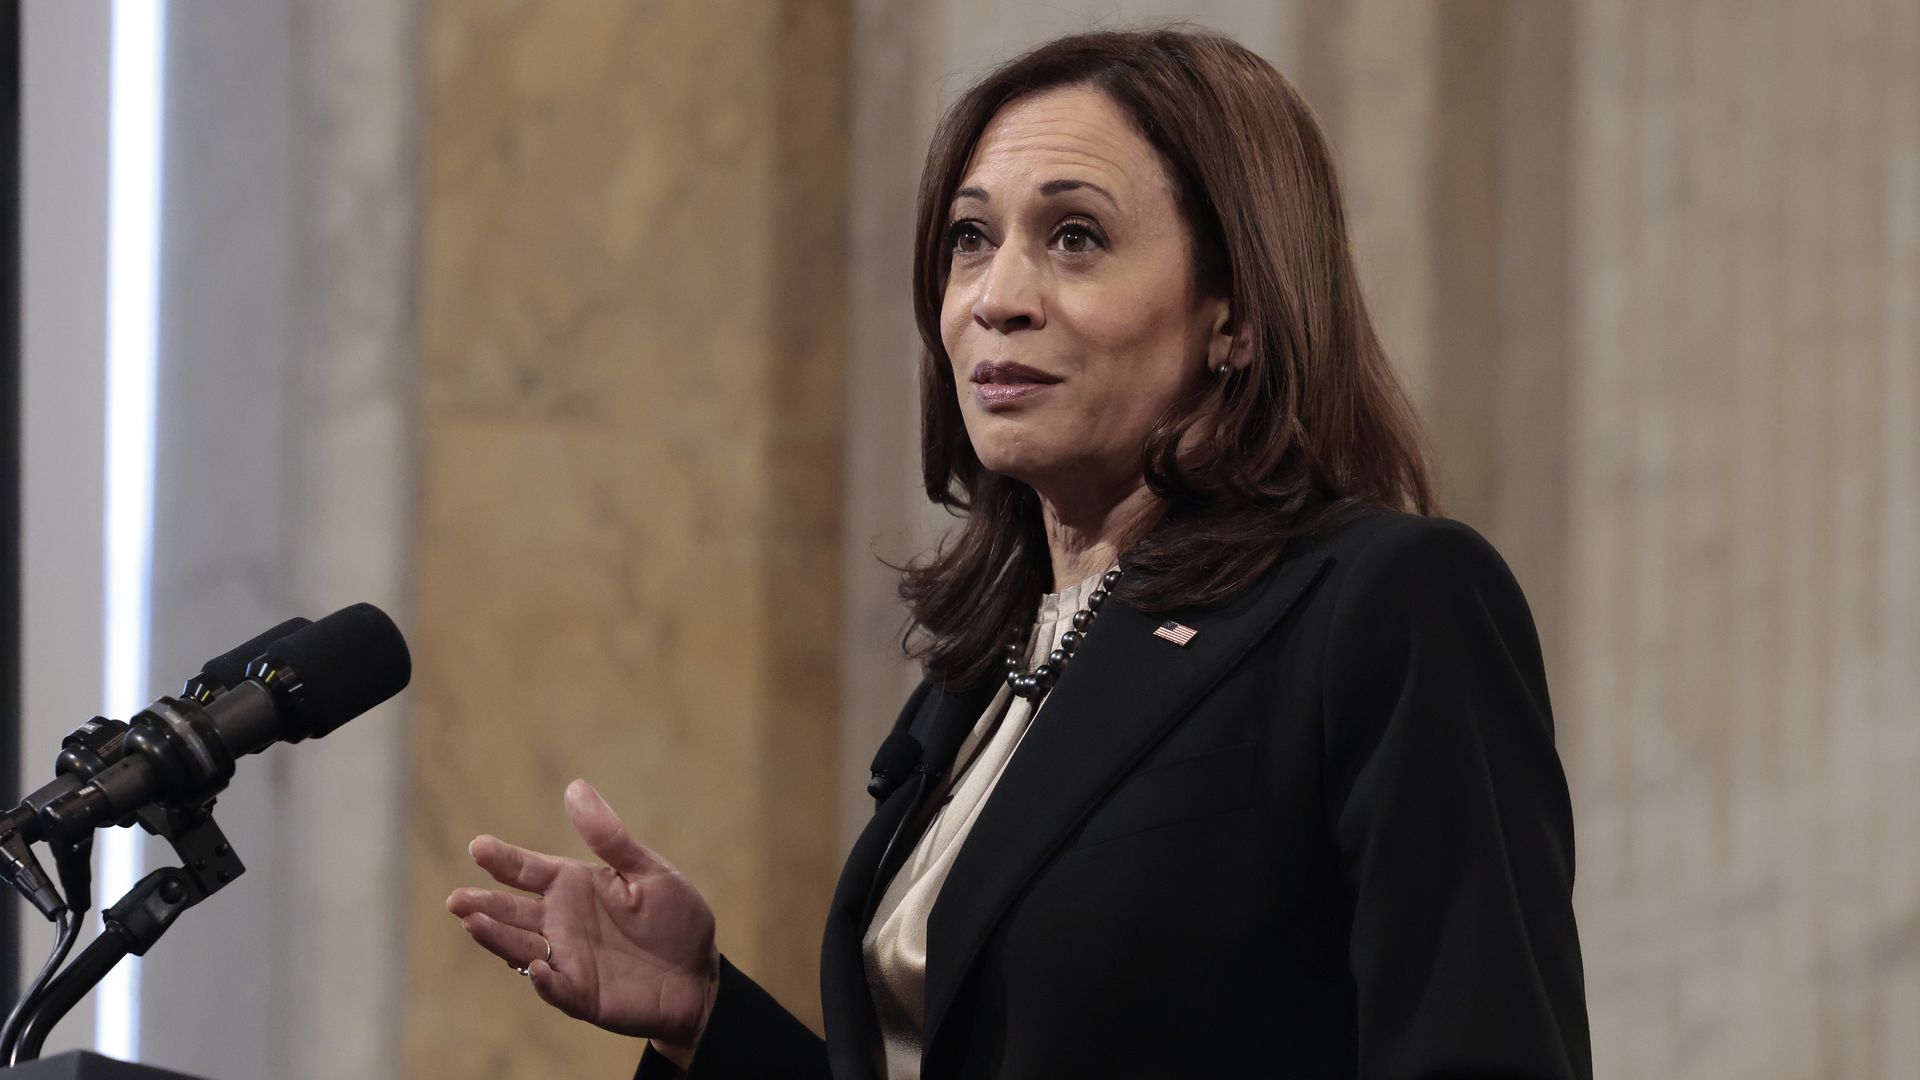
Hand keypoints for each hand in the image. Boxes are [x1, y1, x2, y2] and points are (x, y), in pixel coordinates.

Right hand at [447, 779, 718, 1063]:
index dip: (503, 859)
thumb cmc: (675, 917)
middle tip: (457, 899)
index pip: (528, 870)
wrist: (700, 974)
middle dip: (483, 905)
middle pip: (512, 912)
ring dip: (498, 938)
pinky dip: (545, 980)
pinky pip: (558, 988)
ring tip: (473, 924)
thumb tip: (574, 788)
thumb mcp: (648, 871)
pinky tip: (535, 967)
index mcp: (573, 887)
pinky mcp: (583, 995)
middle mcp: (561, 923)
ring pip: (521, 948)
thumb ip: (610, 838)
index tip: (478, 846)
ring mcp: (568, 960)